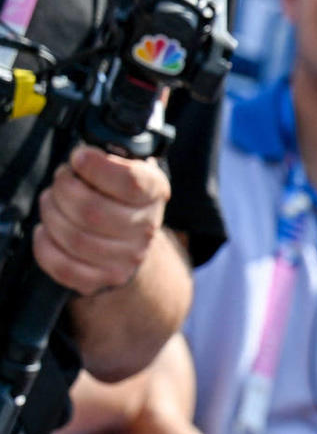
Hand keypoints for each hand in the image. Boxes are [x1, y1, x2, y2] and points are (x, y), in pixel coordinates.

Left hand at [32, 148, 170, 296]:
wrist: (131, 240)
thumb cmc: (120, 196)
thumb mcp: (127, 166)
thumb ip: (111, 156)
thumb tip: (84, 154)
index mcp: (154, 193)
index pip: (130, 182)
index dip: (96, 167)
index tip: (79, 156)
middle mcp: (146, 227)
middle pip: (91, 211)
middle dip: (63, 189)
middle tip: (61, 178)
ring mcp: (125, 258)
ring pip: (74, 238)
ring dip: (51, 214)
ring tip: (51, 201)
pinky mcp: (101, 279)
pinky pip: (62, 265)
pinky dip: (45, 244)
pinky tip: (46, 230)